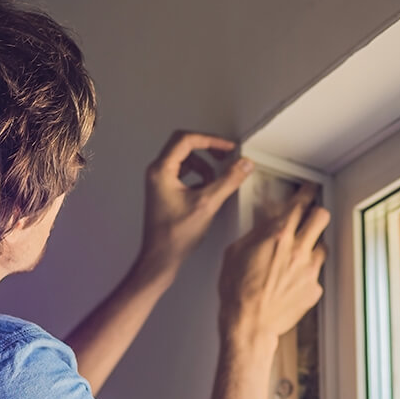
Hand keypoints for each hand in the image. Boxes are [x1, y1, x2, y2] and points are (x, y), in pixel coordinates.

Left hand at [140, 131, 255, 279]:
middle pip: (184, 146)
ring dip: (204, 165)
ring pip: (185, 161)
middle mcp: (157, 173)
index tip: (227, 147)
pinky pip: (183, 174)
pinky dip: (198, 177)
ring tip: (216, 179)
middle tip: (224, 155)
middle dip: (207, 149)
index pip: (186, 140)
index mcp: (161, 171)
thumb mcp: (207, 204)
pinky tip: (208, 191)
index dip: (211, 140)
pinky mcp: (164, 192)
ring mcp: (159, 182)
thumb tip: (243, 165)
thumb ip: (227, 181)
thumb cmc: (173, 236)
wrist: (160, 258)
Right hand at [217, 183, 327, 347]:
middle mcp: (298, 250)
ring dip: (312, 245)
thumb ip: (255, 233)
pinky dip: (306, 273)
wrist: (249, 324)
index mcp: (278, 236)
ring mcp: (310, 270)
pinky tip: (292, 280)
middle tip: (310, 216)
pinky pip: (316, 273)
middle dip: (316, 213)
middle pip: (321, 217)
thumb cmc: (237, 292)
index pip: (300, 203)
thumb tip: (265, 222)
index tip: (308, 190)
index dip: (306, 193)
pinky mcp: (314, 289)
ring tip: (297, 254)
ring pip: (323, 245)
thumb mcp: (235, 252)